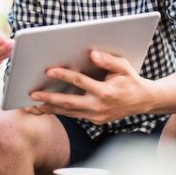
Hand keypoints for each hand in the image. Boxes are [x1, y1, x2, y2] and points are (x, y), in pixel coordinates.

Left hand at [28, 50, 151, 123]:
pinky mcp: (95, 120)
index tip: (48, 70)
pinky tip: (45, 107)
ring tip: (31, 105)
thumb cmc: (131, 80)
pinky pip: (74, 115)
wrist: (144, 101)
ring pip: (68, 112)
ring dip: (49, 108)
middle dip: (49, 99)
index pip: (80, 82)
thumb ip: (108, 60)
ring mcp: (96, 116)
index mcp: (106, 92)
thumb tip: (92, 54)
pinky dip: (59, 111)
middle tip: (31, 95)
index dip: (64, 75)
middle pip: (69, 103)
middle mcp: (100, 107)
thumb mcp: (124, 66)